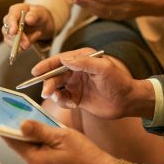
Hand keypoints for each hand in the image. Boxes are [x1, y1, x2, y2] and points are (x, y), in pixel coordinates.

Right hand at [2, 3, 54, 49]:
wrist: (40, 23)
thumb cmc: (38, 15)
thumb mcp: (40, 13)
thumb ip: (34, 15)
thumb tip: (28, 19)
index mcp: (15, 10)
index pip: (11, 18)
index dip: (11, 25)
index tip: (14, 32)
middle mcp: (9, 20)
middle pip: (8, 31)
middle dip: (18, 39)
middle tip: (27, 44)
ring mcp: (8, 31)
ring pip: (11, 41)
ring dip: (24, 42)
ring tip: (38, 33)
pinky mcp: (10, 40)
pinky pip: (16, 46)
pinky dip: (25, 45)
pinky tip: (34, 37)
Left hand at [3, 120, 116, 163]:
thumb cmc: (84, 153)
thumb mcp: (61, 135)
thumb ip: (39, 130)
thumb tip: (20, 125)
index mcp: (36, 161)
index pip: (13, 142)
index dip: (3, 128)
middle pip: (20, 146)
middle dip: (21, 130)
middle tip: (17, 113)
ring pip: (29, 150)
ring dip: (32, 137)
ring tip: (38, 123)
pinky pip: (37, 155)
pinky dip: (39, 145)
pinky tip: (46, 135)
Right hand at [32, 48, 154, 118]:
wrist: (128, 102)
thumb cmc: (119, 82)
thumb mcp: (103, 68)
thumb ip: (83, 63)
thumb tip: (64, 59)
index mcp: (82, 59)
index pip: (60, 60)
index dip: (46, 65)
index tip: (35, 71)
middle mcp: (77, 70)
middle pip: (55, 75)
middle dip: (48, 83)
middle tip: (46, 92)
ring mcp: (76, 84)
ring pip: (57, 88)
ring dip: (54, 93)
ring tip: (60, 99)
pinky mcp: (77, 98)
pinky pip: (63, 99)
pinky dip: (63, 102)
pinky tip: (72, 105)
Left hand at [73, 0, 163, 19]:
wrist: (156, 4)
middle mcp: (124, 8)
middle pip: (103, 7)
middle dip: (88, 3)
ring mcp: (121, 15)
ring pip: (102, 13)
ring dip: (88, 8)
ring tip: (77, 1)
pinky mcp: (120, 18)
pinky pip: (104, 16)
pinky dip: (94, 11)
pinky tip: (86, 6)